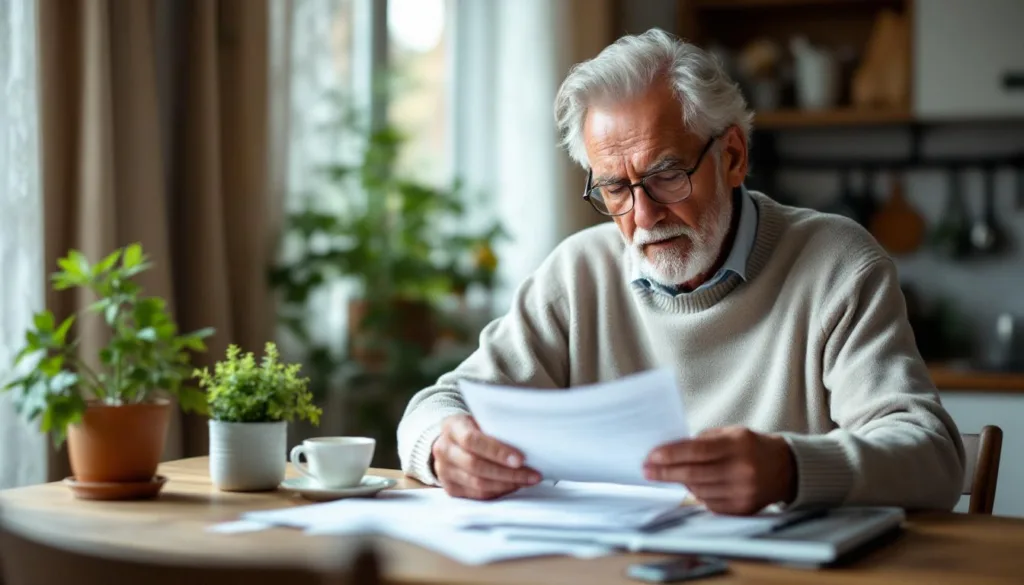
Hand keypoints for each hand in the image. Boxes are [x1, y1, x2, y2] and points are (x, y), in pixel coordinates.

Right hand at [431, 414, 541, 498]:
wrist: (450, 440)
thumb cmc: (472, 428)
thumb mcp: (479, 419)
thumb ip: (495, 428)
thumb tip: (526, 441)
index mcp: (452, 427)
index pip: (472, 440)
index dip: (497, 451)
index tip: (520, 459)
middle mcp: (444, 450)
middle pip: (476, 466)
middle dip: (508, 473)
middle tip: (532, 474)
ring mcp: (444, 471)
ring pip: (478, 484)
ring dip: (507, 484)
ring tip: (527, 480)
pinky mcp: (451, 488)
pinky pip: (477, 496)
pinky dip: (498, 492)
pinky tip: (513, 486)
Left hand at [644, 426, 796, 514]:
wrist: (786, 469)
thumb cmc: (751, 447)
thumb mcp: (731, 433)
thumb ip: (702, 441)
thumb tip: (669, 451)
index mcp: (738, 445)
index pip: (697, 451)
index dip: (670, 455)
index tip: (651, 456)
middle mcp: (742, 470)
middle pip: (694, 474)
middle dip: (666, 472)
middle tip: (647, 470)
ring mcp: (743, 492)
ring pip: (699, 490)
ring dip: (681, 483)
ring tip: (670, 474)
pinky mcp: (742, 509)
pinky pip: (709, 503)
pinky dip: (697, 494)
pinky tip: (693, 485)